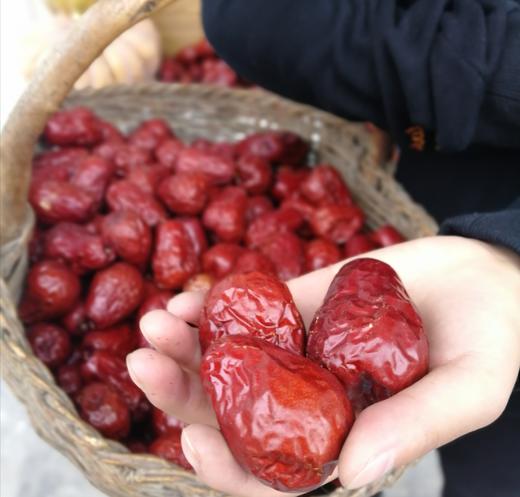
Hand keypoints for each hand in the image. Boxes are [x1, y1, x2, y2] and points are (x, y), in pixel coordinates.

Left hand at [126, 236, 519, 495]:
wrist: (485, 277)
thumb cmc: (492, 340)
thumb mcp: (469, 388)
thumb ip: (417, 426)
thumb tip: (355, 470)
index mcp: (348, 437)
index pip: (277, 473)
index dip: (229, 468)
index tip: (193, 440)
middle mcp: (312, 398)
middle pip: (235, 412)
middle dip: (183, 393)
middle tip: (142, 364)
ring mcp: (300, 349)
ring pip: (230, 361)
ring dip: (184, 347)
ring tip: (154, 323)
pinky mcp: (299, 305)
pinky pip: (248, 311)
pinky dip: (213, 307)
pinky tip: (187, 298)